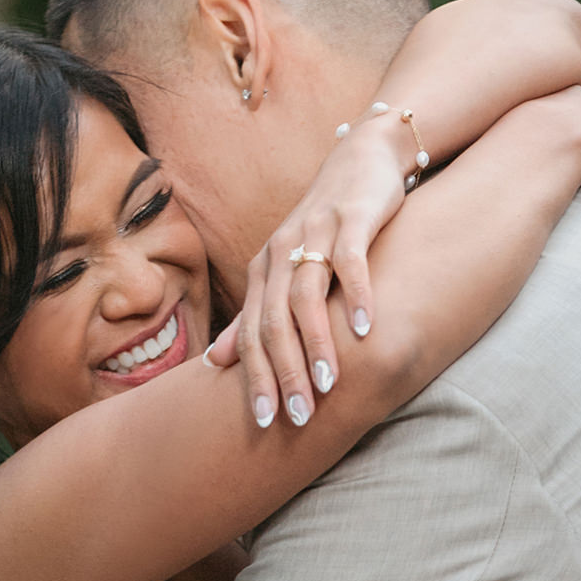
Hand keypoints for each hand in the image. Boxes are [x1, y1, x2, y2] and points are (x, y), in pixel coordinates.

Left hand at [223, 111, 409, 433]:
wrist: (363, 156)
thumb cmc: (327, 223)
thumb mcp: (287, 267)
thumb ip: (256, 314)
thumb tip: (215, 362)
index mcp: (263, 270)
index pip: (251, 334)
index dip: (255, 379)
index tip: (265, 423)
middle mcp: (281, 252)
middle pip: (274, 322)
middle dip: (283, 374)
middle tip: (298, 418)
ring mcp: (315, 233)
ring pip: (306, 297)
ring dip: (316, 344)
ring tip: (329, 385)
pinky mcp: (351, 218)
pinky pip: (350, 261)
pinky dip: (356, 295)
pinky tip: (365, 330)